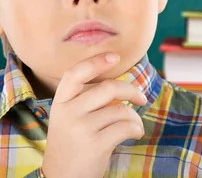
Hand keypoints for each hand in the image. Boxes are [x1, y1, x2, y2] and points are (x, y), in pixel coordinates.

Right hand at [41, 53, 146, 177]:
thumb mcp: (69, 118)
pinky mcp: (96, 145)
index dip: (96, 62)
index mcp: (60, 102)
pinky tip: (135, 134)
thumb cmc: (72, 144)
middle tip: (140, 97)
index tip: (115, 56)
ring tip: (134, 125)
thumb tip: (120, 84)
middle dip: (131, 90)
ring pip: (121, 110)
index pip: (75, 73)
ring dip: (135, 117)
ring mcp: (81, 129)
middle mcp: (68, 113)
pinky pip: (126, 127)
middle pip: (108, 88)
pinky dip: (136, 129)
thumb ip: (85, 100)